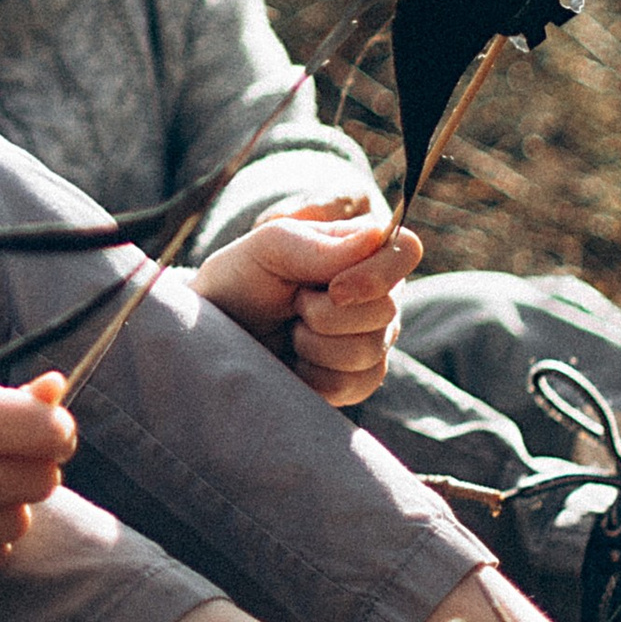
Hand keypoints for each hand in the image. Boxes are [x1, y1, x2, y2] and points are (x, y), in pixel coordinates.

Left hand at [193, 198, 421, 406]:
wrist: (214, 329)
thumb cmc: (242, 276)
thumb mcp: (270, 247)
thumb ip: (321, 244)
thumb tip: (376, 238)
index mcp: (363, 251)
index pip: (406, 250)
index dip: (378, 273)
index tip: (334, 287)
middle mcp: (376, 295)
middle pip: (388, 309)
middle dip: (327, 313)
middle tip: (294, 304)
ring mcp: (370, 339)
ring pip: (369, 350)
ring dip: (315, 343)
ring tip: (291, 330)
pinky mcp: (356, 380)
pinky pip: (354, 384)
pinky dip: (314, 374)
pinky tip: (295, 360)